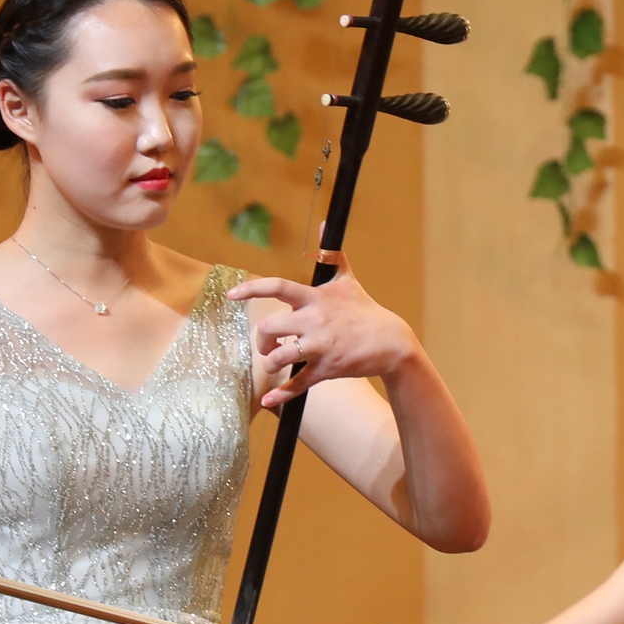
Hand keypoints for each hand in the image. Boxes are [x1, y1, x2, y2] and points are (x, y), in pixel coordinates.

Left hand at [232, 258, 422, 411]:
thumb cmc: (365, 310)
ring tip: (277, 361)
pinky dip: (281, 395)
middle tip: (270, 344)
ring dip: (271, 362)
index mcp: (315, 299)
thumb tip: (323, 223)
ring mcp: (320, 347)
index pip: (278, 287)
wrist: (391, 342)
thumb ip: (332, 255)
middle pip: (270, 327)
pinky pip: (298, 384)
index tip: (231, 295)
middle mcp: (315, 321)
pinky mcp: (326, 370)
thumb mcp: (348, 281)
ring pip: (279, 357)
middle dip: (263, 338)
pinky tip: (268, 400)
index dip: (251, 289)